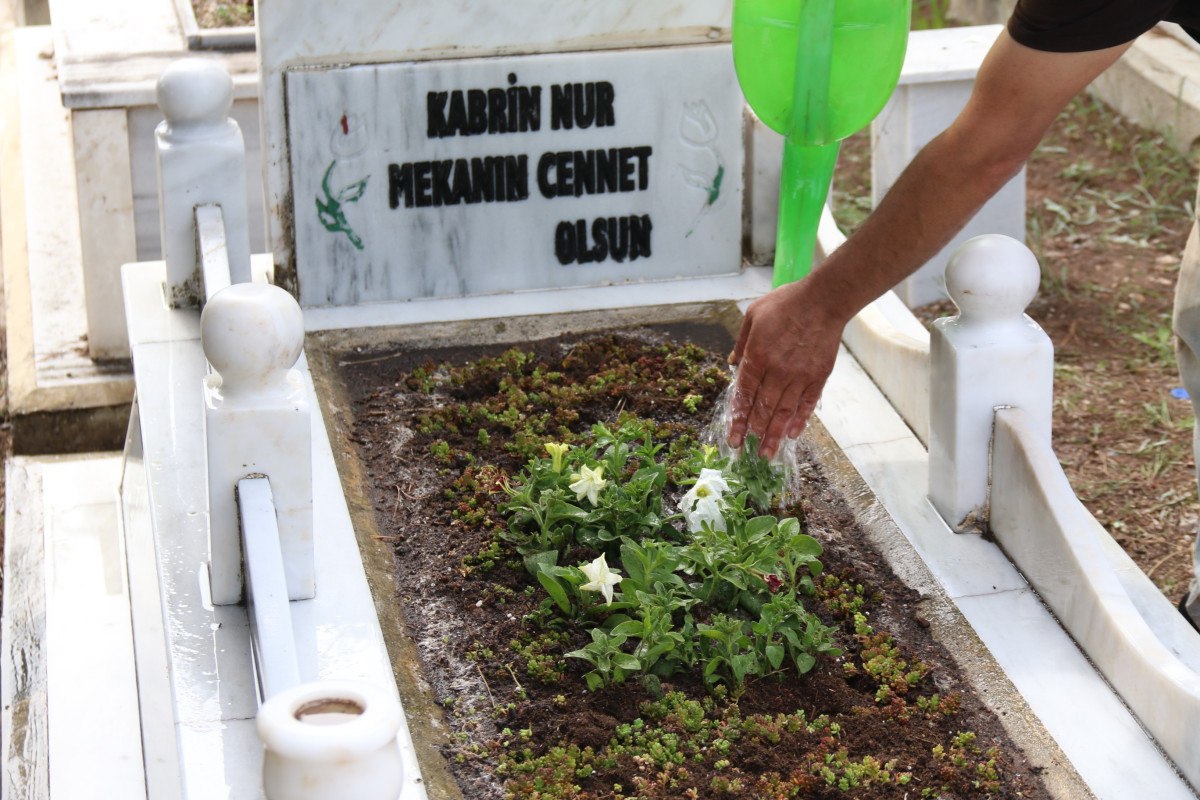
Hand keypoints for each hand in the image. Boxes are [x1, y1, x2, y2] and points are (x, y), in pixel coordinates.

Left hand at [727, 279, 845, 459]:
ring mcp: (799, 375)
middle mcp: (777, 370)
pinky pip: (807, 403)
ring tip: (766, 455)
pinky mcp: (818, 376)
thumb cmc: (786, 303)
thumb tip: (732, 363)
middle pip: (762, 408)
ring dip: (774, 435)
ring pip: (784, 412)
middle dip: (753, 433)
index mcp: (757, 355)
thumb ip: (741, 342)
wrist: (824, 300)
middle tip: (747, 453)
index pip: (744, 394)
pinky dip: (799, 420)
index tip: (733, 437)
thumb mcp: (753, 315)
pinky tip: (792, 435)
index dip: (737, 418)